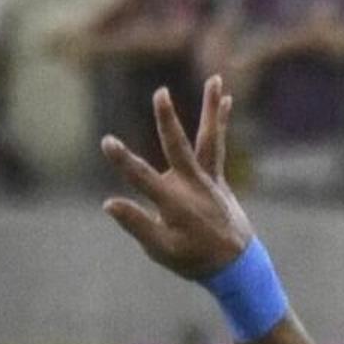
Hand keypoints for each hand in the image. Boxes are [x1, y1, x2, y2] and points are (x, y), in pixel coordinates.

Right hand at [98, 76, 254, 280]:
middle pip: (178, 147)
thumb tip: (109, 203)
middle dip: (167, 121)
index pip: (142, 178)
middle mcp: (193, 186)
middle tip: (160, 93)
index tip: (107, 141)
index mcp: (174, 204)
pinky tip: (225, 100)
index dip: (123, 161)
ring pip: (209, 138)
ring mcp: (209, 179)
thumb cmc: (193, 259)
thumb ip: (136, 224)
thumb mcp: (161, 250)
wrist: (236, 264)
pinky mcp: (218, 177)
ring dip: (211, 109)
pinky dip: (220, 123)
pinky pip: (218, 145)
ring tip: (215, 80)